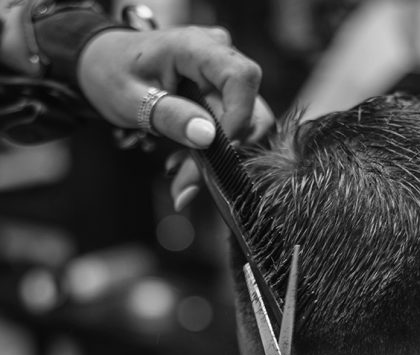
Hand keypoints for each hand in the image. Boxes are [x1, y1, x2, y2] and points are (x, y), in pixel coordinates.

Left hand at [77, 26, 274, 208]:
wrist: (107, 65)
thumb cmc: (114, 73)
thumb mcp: (131, 98)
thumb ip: (169, 116)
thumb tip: (207, 137)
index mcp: (195, 47)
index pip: (241, 79)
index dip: (238, 118)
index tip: (213, 150)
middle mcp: (220, 56)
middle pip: (251, 108)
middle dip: (226, 151)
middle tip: (187, 181)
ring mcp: (225, 75)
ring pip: (247, 125)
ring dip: (219, 157)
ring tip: (181, 173)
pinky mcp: (225, 94)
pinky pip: (234, 129)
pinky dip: (213, 153)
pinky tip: (185, 162)